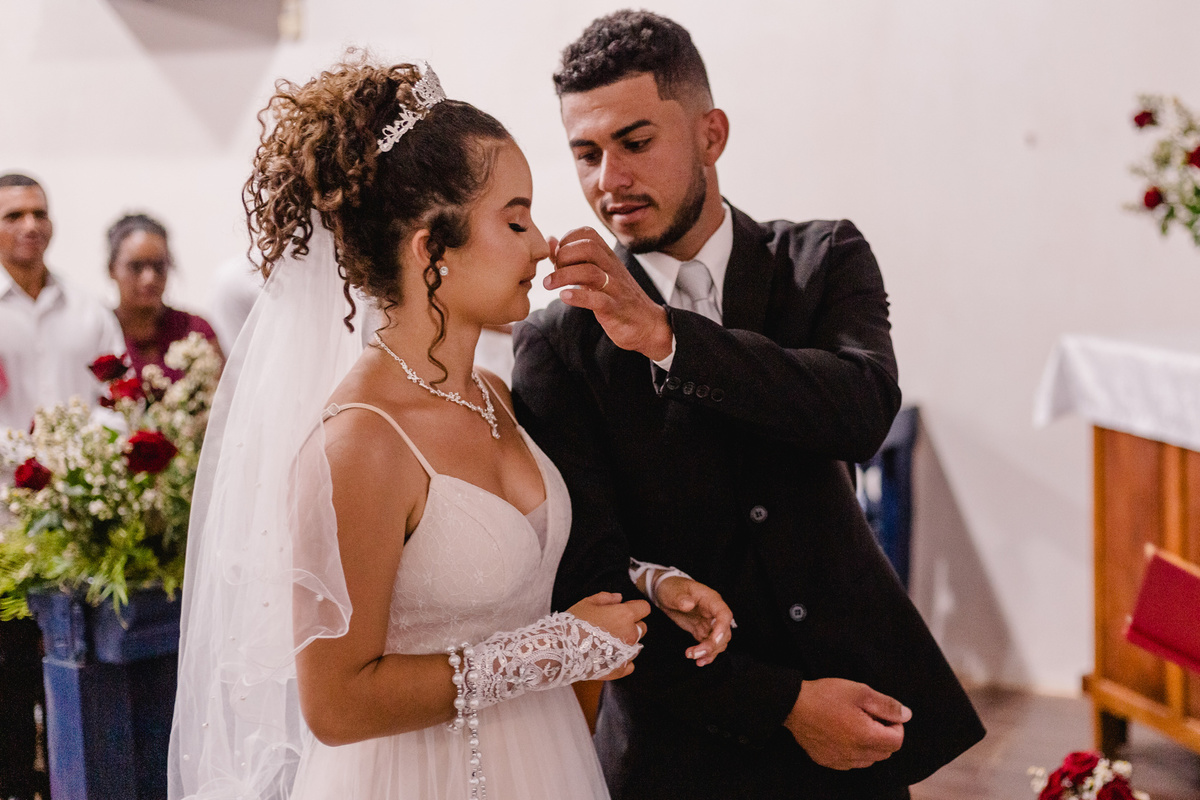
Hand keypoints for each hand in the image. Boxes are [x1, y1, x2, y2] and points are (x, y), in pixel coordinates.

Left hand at [544, 228, 672, 360]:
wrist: (647, 323)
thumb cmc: (615, 297)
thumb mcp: (595, 273)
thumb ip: (571, 258)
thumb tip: (550, 240)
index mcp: (608, 256)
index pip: (587, 233)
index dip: (567, 240)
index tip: (557, 256)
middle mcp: (612, 267)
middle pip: (588, 248)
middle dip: (563, 256)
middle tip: (552, 272)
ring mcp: (615, 288)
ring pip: (589, 272)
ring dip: (563, 276)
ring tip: (548, 284)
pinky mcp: (615, 309)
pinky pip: (597, 300)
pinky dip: (577, 297)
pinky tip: (564, 296)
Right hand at [566, 592, 650, 679]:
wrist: (561, 650)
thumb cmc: (573, 623)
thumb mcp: (587, 603)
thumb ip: (606, 598)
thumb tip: (619, 598)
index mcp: (624, 615)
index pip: (644, 608)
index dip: (634, 607)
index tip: (624, 609)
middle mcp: (630, 634)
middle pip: (642, 628)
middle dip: (631, 625)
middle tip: (612, 626)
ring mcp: (626, 654)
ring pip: (636, 646)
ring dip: (627, 643)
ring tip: (608, 643)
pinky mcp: (619, 670)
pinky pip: (630, 664)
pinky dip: (623, 661)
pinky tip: (609, 657)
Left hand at [653, 576, 734, 666]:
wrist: (666, 592)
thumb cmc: (672, 588)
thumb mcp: (673, 591)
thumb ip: (680, 598)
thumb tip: (688, 604)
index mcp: (711, 600)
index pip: (724, 614)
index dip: (722, 629)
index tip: (714, 641)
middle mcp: (714, 613)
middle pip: (724, 632)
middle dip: (712, 646)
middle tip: (695, 653)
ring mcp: (709, 623)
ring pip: (719, 642)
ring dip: (709, 652)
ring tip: (692, 656)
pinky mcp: (702, 631)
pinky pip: (710, 645)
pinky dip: (707, 655)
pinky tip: (699, 661)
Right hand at [783, 678, 909, 769]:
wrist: (793, 705)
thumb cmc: (826, 695)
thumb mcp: (860, 691)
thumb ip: (887, 705)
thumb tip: (906, 715)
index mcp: (866, 737)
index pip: (897, 741)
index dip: (895, 725)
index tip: (882, 712)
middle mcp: (855, 754)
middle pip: (885, 752)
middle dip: (884, 735)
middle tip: (869, 715)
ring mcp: (841, 760)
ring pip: (869, 759)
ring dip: (870, 744)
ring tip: (855, 723)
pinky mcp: (828, 761)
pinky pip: (851, 762)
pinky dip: (854, 751)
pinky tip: (842, 733)